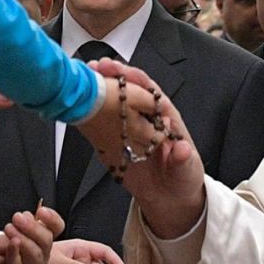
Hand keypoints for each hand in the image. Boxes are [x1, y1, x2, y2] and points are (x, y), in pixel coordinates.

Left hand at [0, 206, 62, 263]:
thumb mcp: (4, 236)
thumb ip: (18, 227)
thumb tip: (27, 216)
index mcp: (38, 242)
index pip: (55, 228)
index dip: (52, 219)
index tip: (41, 211)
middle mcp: (39, 257)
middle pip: (48, 241)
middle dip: (33, 227)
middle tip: (18, 218)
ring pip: (37, 255)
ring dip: (24, 239)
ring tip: (10, 229)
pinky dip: (15, 253)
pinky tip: (11, 244)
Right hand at [87, 59, 205, 239]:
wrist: (167, 197)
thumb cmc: (182, 178)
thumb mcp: (186, 171)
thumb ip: (183, 161)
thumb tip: (182, 150)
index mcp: (166, 119)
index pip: (152, 94)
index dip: (139, 81)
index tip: (125, 71)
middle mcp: (147, 118)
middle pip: (131, 91)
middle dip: (116, 75)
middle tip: (99, 66)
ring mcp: (130, 127)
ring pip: (115, 100)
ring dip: (101, 85)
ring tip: (85, 73)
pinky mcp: (115, 139)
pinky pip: (103, 119)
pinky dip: (91, 107)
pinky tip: (77, 97)